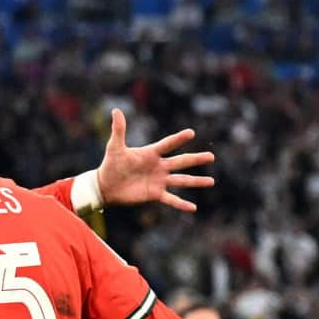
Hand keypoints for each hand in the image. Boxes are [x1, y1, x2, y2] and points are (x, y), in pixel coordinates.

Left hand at [96, 109, 214, 211]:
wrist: (106, 186)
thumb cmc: (111, 164)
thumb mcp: (115, 147)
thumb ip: (119, 129)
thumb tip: (116, 110)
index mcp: (151, 154)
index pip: (167, 144)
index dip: (178, 139)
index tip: (191, 132)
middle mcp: (159, 166)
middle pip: (181, 161)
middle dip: (196, 159)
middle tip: (212, 157)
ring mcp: (159, 181)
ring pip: (181, 180)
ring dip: (196, 181)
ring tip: (211, 182)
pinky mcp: (155, 194)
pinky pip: (171, 199)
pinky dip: (181, 204)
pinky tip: (193, 208)